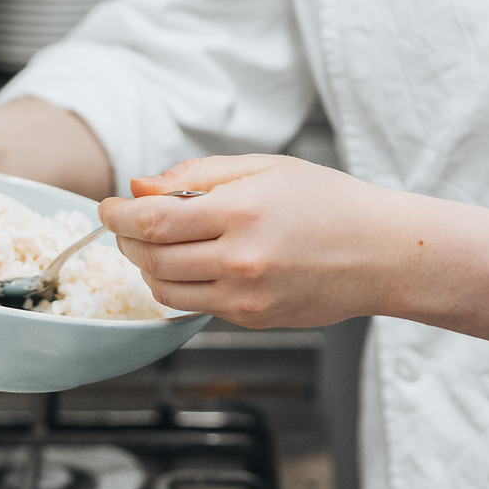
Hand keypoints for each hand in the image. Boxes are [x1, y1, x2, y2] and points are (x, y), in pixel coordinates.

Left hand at [100, 154, 400, 327]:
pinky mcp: (253, 320)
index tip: (107, 207)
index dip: (118, 216)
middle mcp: (241, 260)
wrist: (380, 253)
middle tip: (124, 224)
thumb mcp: (264, 168)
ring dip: (146, 267)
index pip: (153, 221)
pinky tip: (192, 264)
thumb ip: (197, 176)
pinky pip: (195, 306)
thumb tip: (141, 187)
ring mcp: (246, 298)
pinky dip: (179, 285)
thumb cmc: (327, 202)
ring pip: (166, 290)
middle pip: (151, 259)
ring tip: (155, 245)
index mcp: (242, 212)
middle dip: (126, 240)